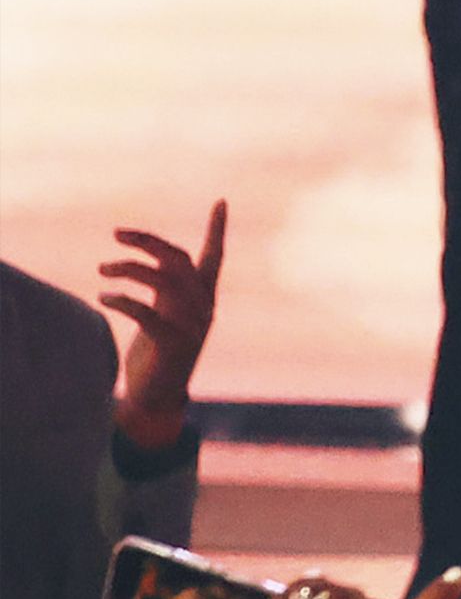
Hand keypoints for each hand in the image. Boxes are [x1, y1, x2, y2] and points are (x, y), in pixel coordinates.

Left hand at [101, 201, 224, 451]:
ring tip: (102, 270)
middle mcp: (202, 307)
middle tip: (116, 235)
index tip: (221, 202)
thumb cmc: (156, 352)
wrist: (157, 397)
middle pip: (179, 260)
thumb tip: (150, 261)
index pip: (213, 256)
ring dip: (129, 269)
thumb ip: (166, 290)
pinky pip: (147, 312)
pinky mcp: (174, 344)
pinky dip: (123, 300)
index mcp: (202, 297)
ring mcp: (191, 325)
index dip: (217, 229)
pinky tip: (104, 297)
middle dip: (148, 242)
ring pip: (164, 281)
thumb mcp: (165, 314)